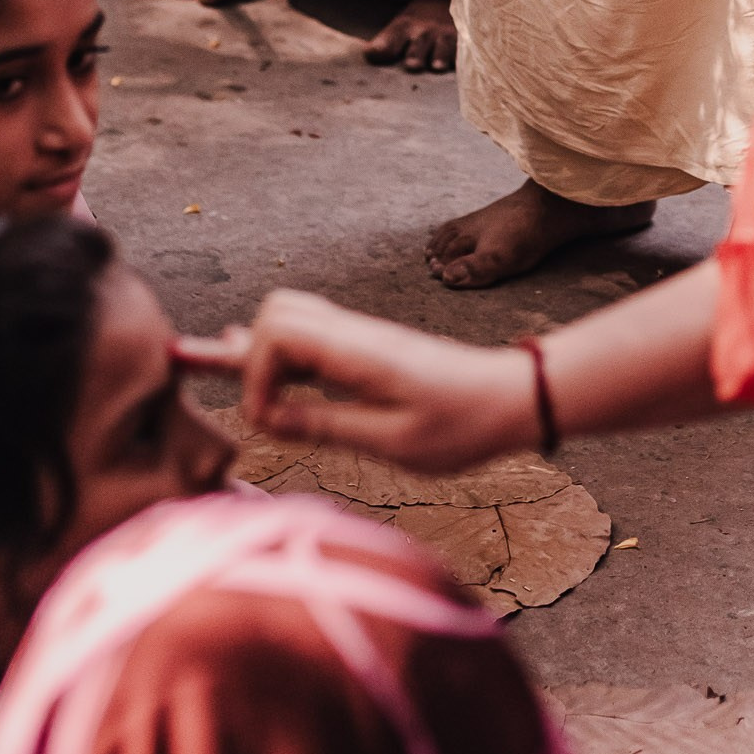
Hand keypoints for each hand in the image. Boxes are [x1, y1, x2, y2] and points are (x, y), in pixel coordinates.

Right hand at [229, 288, 537, 473]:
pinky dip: (287, 356)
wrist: (514, 397)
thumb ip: (327, 426)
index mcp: (361, 352)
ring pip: (294, 319)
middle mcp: (357, 333)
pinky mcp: (369, 348)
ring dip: (265, 354)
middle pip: (278, 311)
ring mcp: (363, 337)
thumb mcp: (394, 442)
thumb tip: (269, 421)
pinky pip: (317, 337)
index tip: (270, 423)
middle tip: (258, 410)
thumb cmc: (464, 426)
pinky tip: (270, 378)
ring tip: (239, 387)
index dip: (258, 377)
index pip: (280, 332)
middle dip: (253, 357)